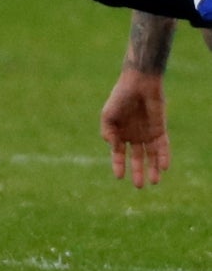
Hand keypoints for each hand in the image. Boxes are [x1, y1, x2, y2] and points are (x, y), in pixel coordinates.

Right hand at [100, 69, 169, 187]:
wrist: (138, 84)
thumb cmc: (120, 97)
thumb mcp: (108, 114)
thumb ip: (107, 130)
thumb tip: (110, 145)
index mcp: (119, 134)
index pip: (118, 154)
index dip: (118, 165)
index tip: (119, 177)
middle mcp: (133, 136)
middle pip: (137, 158)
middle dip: (138, 172)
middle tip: (138, 186)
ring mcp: (147, 134)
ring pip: (151, 156)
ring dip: (152, 169)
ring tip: (153, 182)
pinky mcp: (160, 130)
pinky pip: (163, 147)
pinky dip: (163, 157)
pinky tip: (163, 167)